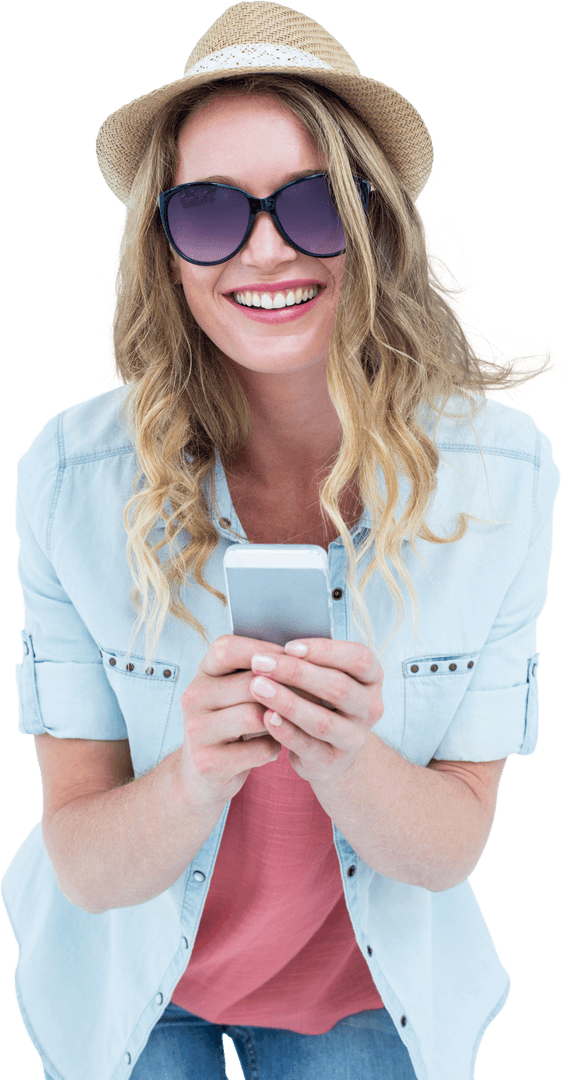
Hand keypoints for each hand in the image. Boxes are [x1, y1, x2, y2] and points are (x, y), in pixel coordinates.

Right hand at [178, 635, 285, 812]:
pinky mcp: (208, 763)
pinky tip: (273, 748)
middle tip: (313, 695)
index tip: (291, 659)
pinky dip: (274, 749)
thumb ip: (258, 674)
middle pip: (250, 683)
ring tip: (292, 722)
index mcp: (202, 674)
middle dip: (286, 689)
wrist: (202, 773)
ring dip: (281, 720)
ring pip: (254, 716)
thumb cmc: (230, 724)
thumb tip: (302, 659)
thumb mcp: (235, 693)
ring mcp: (197, 731)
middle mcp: (193, 698)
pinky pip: (258, 750)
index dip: (263, 651)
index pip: (227, 649)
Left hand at [249, 639, 383, 784]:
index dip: (324, 650)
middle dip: (296, 672)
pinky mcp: (332, 761)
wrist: (333, 754)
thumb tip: (272, 648)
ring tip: (257, 687)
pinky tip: (266, 717)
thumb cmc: (324, 702)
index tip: (288, 647)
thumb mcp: (329, 678)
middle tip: (260, 663)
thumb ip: (310, 663)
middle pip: (338, 687)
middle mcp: (370, 708)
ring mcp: (354, 738)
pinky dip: (286, 731)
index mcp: (372, 679)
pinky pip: (308, 746)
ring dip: (287, 702)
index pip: (358, 658)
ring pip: (322, 720)